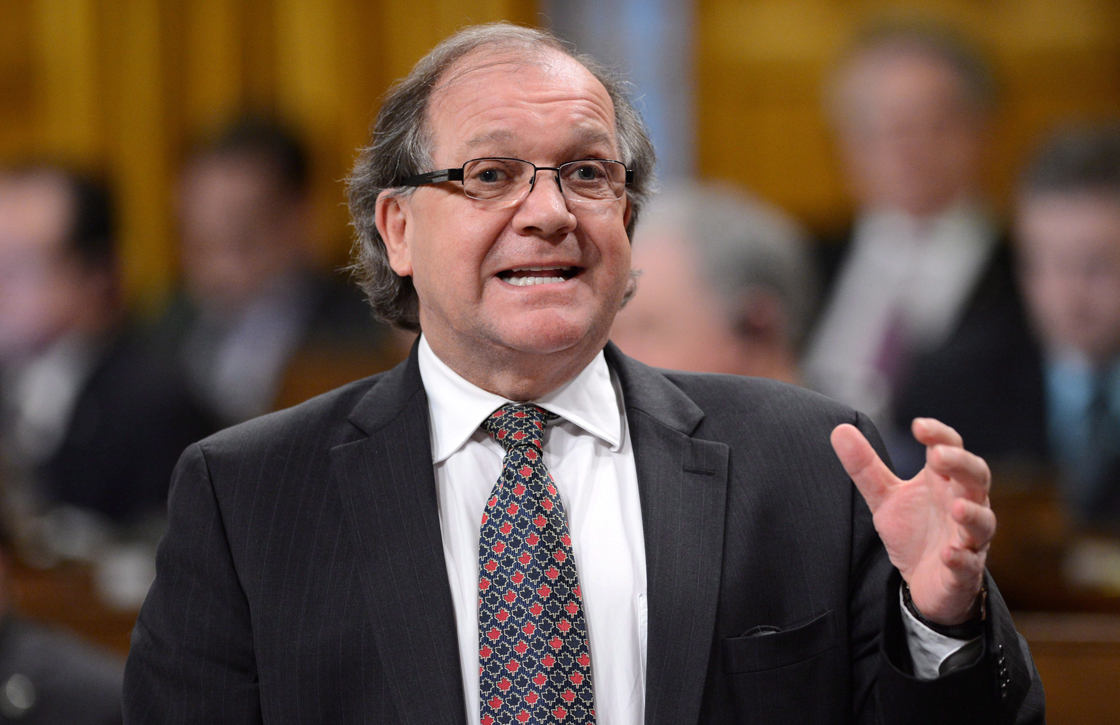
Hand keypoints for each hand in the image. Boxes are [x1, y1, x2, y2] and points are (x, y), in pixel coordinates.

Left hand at [830, 418, 994, 624]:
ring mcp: (968, 539)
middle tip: (938, 455)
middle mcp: (964, 504)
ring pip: (983, 522)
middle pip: (976, 477)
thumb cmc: (913, 532)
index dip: (940, 436)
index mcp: (944, 482)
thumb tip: (839, 429)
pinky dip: (962, 558)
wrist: (924, 582)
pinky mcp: (964, 571)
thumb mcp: (885, 497)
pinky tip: (950, 553)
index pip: (951, 449)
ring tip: (957, 507)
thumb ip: (865, 466)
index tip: (918, 427)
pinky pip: (969, 564)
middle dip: (961, 464)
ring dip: (972, 514)